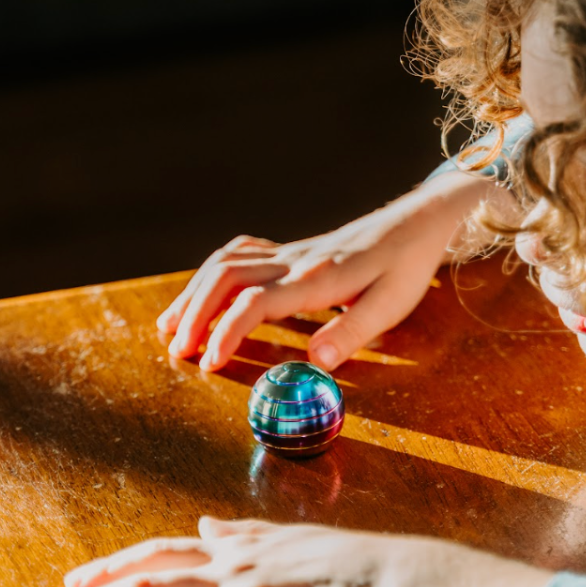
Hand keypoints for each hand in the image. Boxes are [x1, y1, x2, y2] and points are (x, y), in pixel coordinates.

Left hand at [29, 516, 411, 586]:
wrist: (398, 579)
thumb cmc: (349, 560)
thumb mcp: (289, 536)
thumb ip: (243, 532)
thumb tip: (207, 522)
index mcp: (235, 548)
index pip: (159, 554)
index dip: (111, 567)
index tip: (73, 581)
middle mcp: (230, 569)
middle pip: (144, 585)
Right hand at [157, 171, 485, 371]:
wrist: (416, 222)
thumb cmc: (406, 268)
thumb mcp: (391, 305)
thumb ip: (352, 332)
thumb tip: (316, 362)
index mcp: (316, 279)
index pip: (255, 303)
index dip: (226, 333)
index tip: (208, 363)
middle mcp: (294, 261)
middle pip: (226, 277)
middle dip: (194, 313)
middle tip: (174, 349)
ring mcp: (289, 253)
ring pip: (226, 263)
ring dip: (194, 293)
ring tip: (169, 325)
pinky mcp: (290, 251)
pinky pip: (240, 254)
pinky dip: (212, 272)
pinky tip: (204, 291)